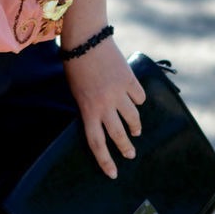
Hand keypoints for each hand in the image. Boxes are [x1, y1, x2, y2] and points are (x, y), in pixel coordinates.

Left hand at [63, 38, 145, 178]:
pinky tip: (136, 101)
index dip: (105, 161)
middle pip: (118, 135)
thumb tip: (102, 120)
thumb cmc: (76, 65)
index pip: (96, 143)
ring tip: (136, 131)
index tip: (112, 173)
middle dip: (125, 148)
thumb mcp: (76, 92)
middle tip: (130, 155)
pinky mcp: (129, 80)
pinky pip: (139, 96)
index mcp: (87, 109)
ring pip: (133, 118)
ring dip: (135, 127)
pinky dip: (138, 100)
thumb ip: (88, 108)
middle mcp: (104, 105)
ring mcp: (119, 93)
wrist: (86, 40)